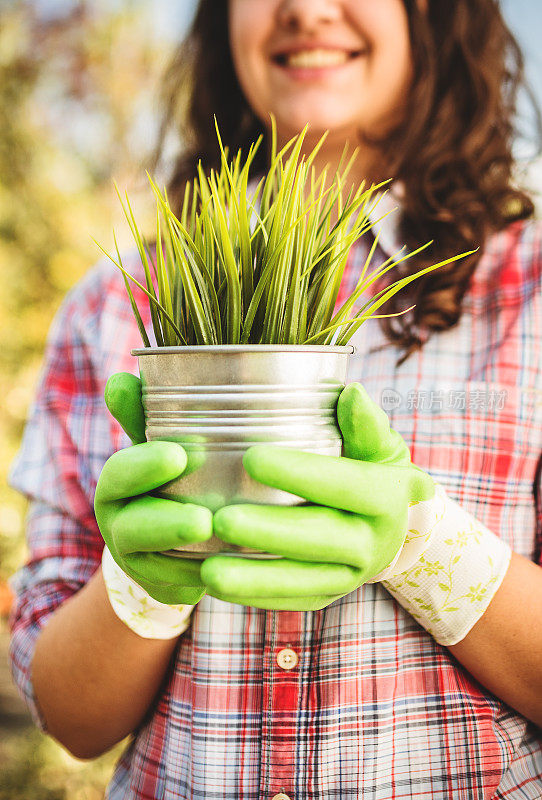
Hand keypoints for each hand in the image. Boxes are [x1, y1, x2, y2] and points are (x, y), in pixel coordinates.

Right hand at [95, 372, 211, 605]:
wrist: (164, 534)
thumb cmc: (168, 476)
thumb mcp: (156, 443)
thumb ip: (143, 416)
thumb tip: (122, 377)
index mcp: (118, 485)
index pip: (120, 475)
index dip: (143, 466)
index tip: (180, 455)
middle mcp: (121, 525)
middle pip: (134, 529)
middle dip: (166, 523)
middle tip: (203, 519)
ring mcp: (142, 563)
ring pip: (159, 566)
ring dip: (190, 561)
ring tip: (224, 553)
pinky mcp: (166, 590)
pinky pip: (184, 591)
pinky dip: (207, 583)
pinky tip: (237, 573)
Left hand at [200, 383, 434, 610]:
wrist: (390, 528)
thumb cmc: (370, 470)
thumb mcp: (377, 445)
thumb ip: (364, 423)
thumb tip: (351, 393)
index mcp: (386, 496)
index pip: (344, 484)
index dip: (300, 472)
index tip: (250, 458)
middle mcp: (371, 542)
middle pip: (319, 538)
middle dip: (269, 531)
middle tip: (221, 520)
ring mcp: (347, 576)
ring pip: (300, 580)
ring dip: (253, 578)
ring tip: (208, 569)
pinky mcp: (324, 596)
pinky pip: (288, 600)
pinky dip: (250, 595)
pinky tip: (211, 584)